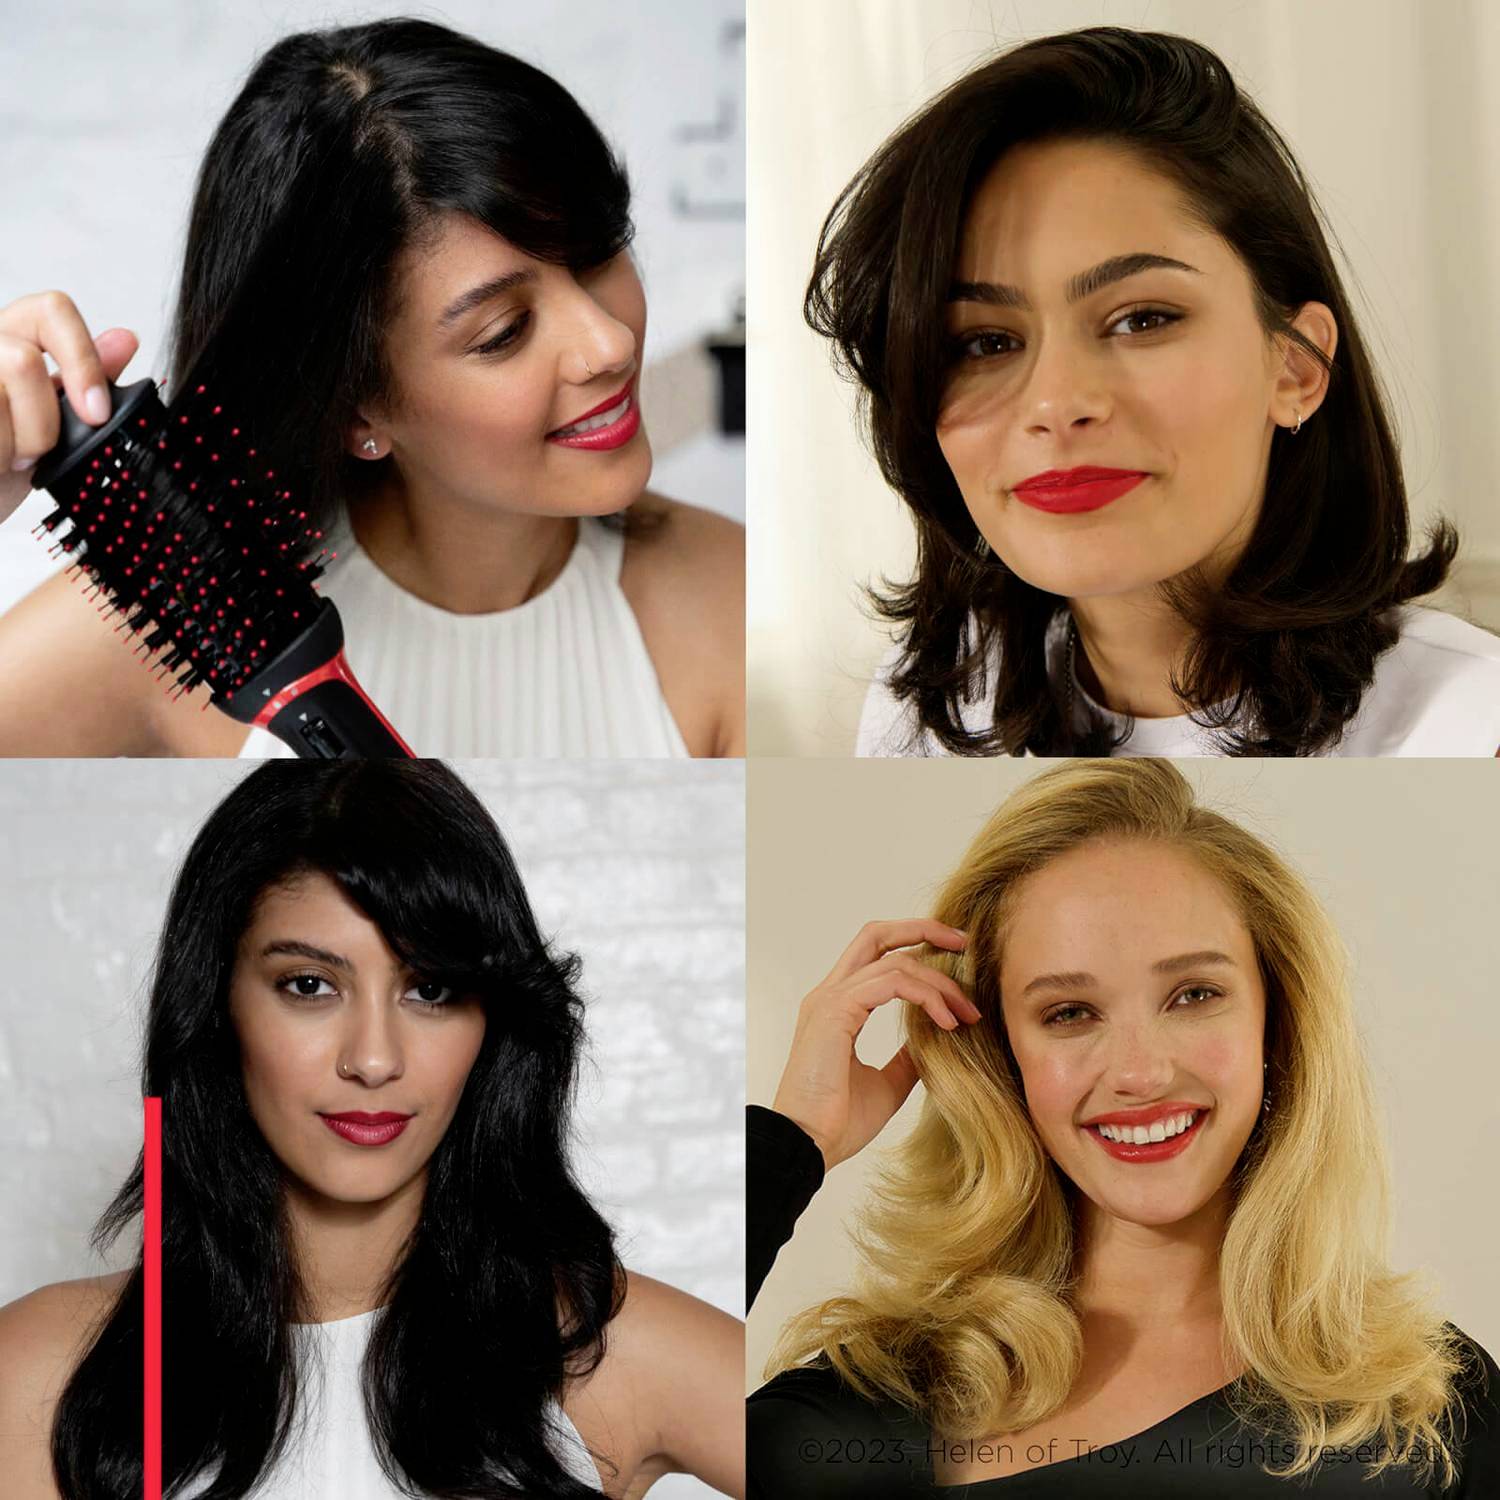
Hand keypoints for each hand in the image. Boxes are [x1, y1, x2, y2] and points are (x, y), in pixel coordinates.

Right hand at [0, 290, 139, 525]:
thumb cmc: (12, 461)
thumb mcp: (60, 423)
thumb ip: (89, 378)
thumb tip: (126, 339)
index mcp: (13, 336)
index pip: (53, 309)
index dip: (83, 360)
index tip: (98, 413)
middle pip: (24, 361)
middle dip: (43, 422)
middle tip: (37, 451)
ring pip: (4, 388)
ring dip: (19, 442)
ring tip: (12, 458)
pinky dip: (2, 453)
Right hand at [770, 919, 978, 1171]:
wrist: (808, 1145)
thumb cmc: (838, 1122)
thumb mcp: (887, 1084)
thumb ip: (907, 1057)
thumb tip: (935, 1041)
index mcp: (837, 1006)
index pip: (876, 955)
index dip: (915, 948)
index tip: (957, 966)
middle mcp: (830, 994)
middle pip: (876, 934)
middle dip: (923, 930)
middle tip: (963, 943)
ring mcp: (830, 1000)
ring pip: (894, 962)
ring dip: (939, 982)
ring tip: (967, 1013)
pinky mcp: (836, 1011)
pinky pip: (891, 983)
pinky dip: (926, 997)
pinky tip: (947, 1023)